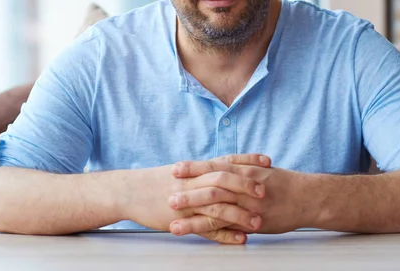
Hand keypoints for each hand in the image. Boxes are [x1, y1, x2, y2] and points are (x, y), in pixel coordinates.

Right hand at [123, 154, 271, 243]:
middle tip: (266, 191)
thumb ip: (204, 171)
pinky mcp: (182, 220)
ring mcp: (188, 202)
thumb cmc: (158, 181)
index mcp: (196, 169)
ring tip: (258, 222)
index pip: (227, 160)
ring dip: (239, 215)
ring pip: (218, 206)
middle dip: (246, 185)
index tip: (267, 161)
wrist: (131, 191)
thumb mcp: (183, 171)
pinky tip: (239, 239)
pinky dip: (224, 235)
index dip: (248, 160)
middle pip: (224, 181)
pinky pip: (206, 229)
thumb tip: (226, 169)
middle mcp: (194, 182)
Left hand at [169, 162, 308, 235]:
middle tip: (168, 195)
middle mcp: (245, 186)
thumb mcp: (260, 169)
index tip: (175, 168)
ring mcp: (248, 205)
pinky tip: (199, 236)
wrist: (306, 197)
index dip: (194, 167)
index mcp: (244, 170)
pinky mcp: (253, 222)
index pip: (214, 166)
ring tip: (174, 220)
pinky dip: (211, 231)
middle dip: (189, 191)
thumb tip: (220, 165)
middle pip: (211, 186)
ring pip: (216, 208)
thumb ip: (239, 167)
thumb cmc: (283, 183)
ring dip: (194, 215)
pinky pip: (229, 227)